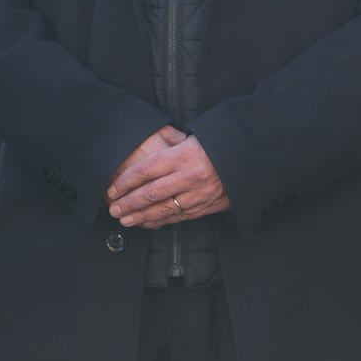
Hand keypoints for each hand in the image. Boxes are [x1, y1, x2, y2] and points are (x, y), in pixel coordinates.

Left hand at [106, 133, 229, 228]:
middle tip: (113, 209)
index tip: (112, 188)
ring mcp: (197, 194)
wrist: (248, 158)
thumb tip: (142, 159)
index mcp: (183, 155)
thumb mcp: (191, 138)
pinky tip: (146, 223)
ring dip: (140, 216)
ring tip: (124, 219)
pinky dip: (159, 221)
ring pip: (162, 209)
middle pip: (150, 193)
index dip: (125, 181)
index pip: (145, 170)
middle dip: (128, 203)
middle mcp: (189, 176)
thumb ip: (168, 147)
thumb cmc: (215, 144)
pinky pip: (177, 218)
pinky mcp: (205, 207)